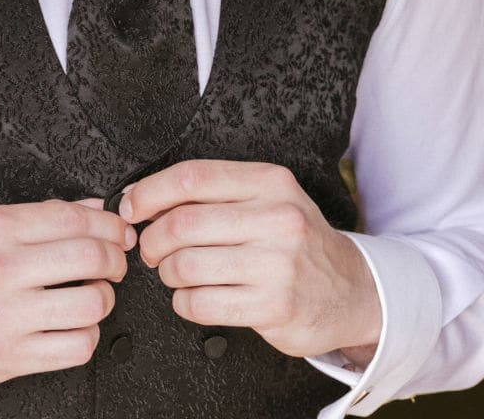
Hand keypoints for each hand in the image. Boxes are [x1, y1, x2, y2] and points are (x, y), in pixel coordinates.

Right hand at [0, 199, 136, 392]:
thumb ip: (33, 217)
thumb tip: (88, 207)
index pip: (74, 217)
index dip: (109, 223)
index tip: (119, 230)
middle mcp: (2, 268)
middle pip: (90, 257)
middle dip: (115, 259)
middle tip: (115, 262)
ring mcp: (6, 316)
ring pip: (90, 304)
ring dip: (104, 299)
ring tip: (94, 296)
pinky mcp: (6, 357)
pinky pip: (74, 348)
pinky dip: (87, 336)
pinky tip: (75, 327)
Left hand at [122, 160, 380, 363]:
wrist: (354, 290)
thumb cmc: (295, 240)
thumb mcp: (267, 198)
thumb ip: (213, 193)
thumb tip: (140, 196)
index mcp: (269, 182)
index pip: (191, 177)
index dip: (149, 192)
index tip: (130, 206)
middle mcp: (276, 218)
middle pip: (182, 224)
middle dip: (151, 239)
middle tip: (149, 248)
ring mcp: (278, 264)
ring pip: (186, 266)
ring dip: (166, 273)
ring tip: (174, 272)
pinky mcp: (275, 307)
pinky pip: (201, 304)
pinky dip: (183, 302)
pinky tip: (192, 297)